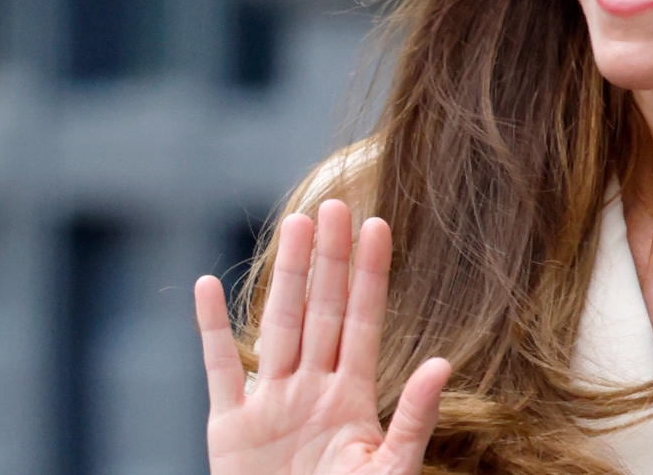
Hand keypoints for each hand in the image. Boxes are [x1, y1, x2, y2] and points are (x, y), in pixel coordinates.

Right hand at [194, 200, 451, 474]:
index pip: (363, 321)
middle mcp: (312, 391)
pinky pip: (220, 369)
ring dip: (285, 276)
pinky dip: (212, 330)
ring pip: (278, 326)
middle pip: (322, 311)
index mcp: (353, 399)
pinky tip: (208, 285)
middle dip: (328, 259)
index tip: (377, 226)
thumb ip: (413, 419)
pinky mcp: (230, 429)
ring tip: (294, 223)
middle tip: (333, 204)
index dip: (370, 275)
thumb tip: (444, 365)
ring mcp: (271, 405)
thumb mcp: (388, 469)